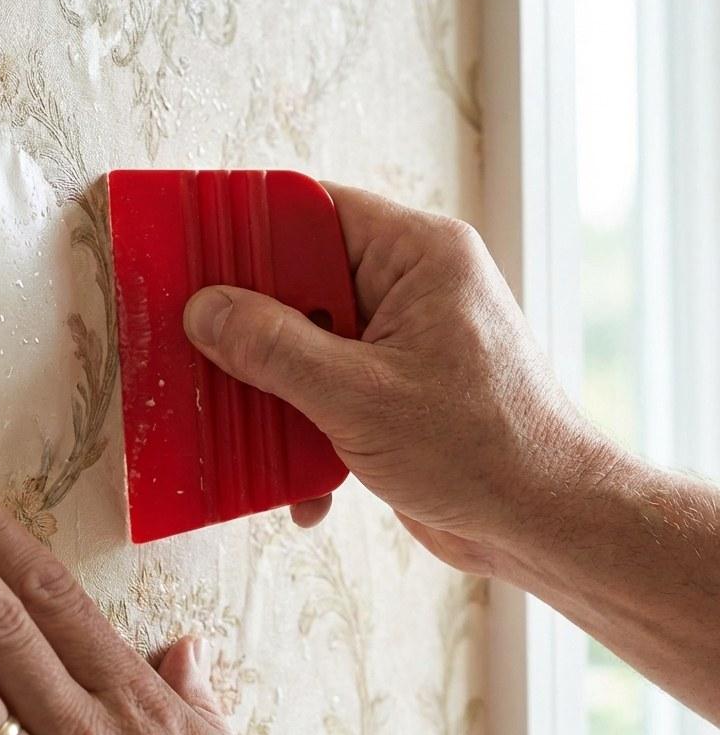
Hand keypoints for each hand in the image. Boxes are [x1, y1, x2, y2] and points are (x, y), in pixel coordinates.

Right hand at [183, 183, 606, 575]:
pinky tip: (305, 483)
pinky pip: (325, 391)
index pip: (314, 211)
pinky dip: (305, 432)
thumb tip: (206, 311)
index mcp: (417, 256)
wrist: (542, 524)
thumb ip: (275, 348)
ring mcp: (400, 342)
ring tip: (244, 428)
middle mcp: (408, 289)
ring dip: (273, 392)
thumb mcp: (359, 395)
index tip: (192, 254)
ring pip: (305, 343)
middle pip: (301, 282)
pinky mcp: (392, 391)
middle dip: (250, 327)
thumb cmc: (481, 449)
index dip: (248, 228)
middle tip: (198, 351)